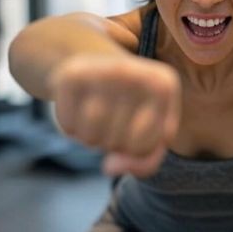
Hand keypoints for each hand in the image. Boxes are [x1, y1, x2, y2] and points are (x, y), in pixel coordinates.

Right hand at [49, 55, 180, 177]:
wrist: (97, 63)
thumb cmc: (132, 106)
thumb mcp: (152, 133)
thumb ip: (145, 161)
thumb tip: (109, 168)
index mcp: (163, 85)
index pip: (144, 146)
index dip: (135, 148)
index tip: (135, 124)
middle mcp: (134, 73)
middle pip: (117, 143)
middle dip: (113, 141)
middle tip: (113, 115)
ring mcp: (101, 71)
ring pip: (91, 138)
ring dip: (91, 138)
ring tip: (98, 113)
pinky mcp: (71, 75)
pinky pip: (68, 127)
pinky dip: (72, 127)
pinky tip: (80, 106)